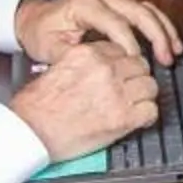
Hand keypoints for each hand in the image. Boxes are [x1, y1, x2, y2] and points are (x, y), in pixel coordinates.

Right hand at [8, 38, 160, 160]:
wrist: (30, 132)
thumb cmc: (36, 106)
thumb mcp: (58, 69)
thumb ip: (83, 64)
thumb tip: (101, 68)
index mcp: (87, 53)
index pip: (122, 50)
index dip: (122, 65)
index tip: (119, 75)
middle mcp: (105, 69)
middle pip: (140, 66)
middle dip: (136, 78)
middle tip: (128, 91)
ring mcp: (116, 93)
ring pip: (150, 86)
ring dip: (143, 96)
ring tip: (131, 106)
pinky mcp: (123, 118)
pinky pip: (151, 110)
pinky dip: (146, 117)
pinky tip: (136, 120)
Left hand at [18, 0, 182, 67]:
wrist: (37, 19)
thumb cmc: (43, 31)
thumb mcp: (49, 47)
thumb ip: (71, 58)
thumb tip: (94, 69)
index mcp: (86, 5)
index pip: (116, 23)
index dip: (129, 44)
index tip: (136, 64)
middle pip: (139, 12)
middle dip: (156, 36)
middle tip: (165, 58)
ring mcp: (114, 1)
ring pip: (147, 10)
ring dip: (164, 30)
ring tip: (175, 51)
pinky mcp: (120, 8)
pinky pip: (147, 13)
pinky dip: (161, 27)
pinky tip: (170, 43)